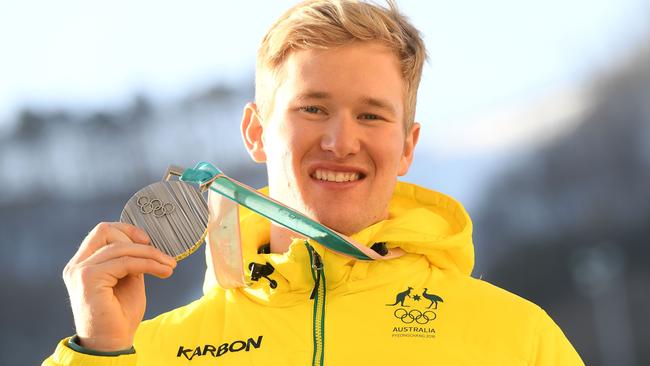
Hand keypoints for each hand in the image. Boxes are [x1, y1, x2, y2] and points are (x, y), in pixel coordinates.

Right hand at [63, 222, 176, 350]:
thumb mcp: (128, 280)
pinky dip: (149, 264)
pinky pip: (125, 262)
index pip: (101, 232)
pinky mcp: (89, 278)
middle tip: (161, 255)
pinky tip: (164, 272)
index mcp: (83, 263)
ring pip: (120, 247)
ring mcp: (80, 271)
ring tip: (169, 266)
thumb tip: (144, 244)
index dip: (126, 230)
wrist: (111, 344)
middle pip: (105, 231)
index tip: (147, 240)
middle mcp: (77, 265)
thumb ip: (130, 261)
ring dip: (151, 254)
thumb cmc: (120, 316)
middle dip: (137, 239)